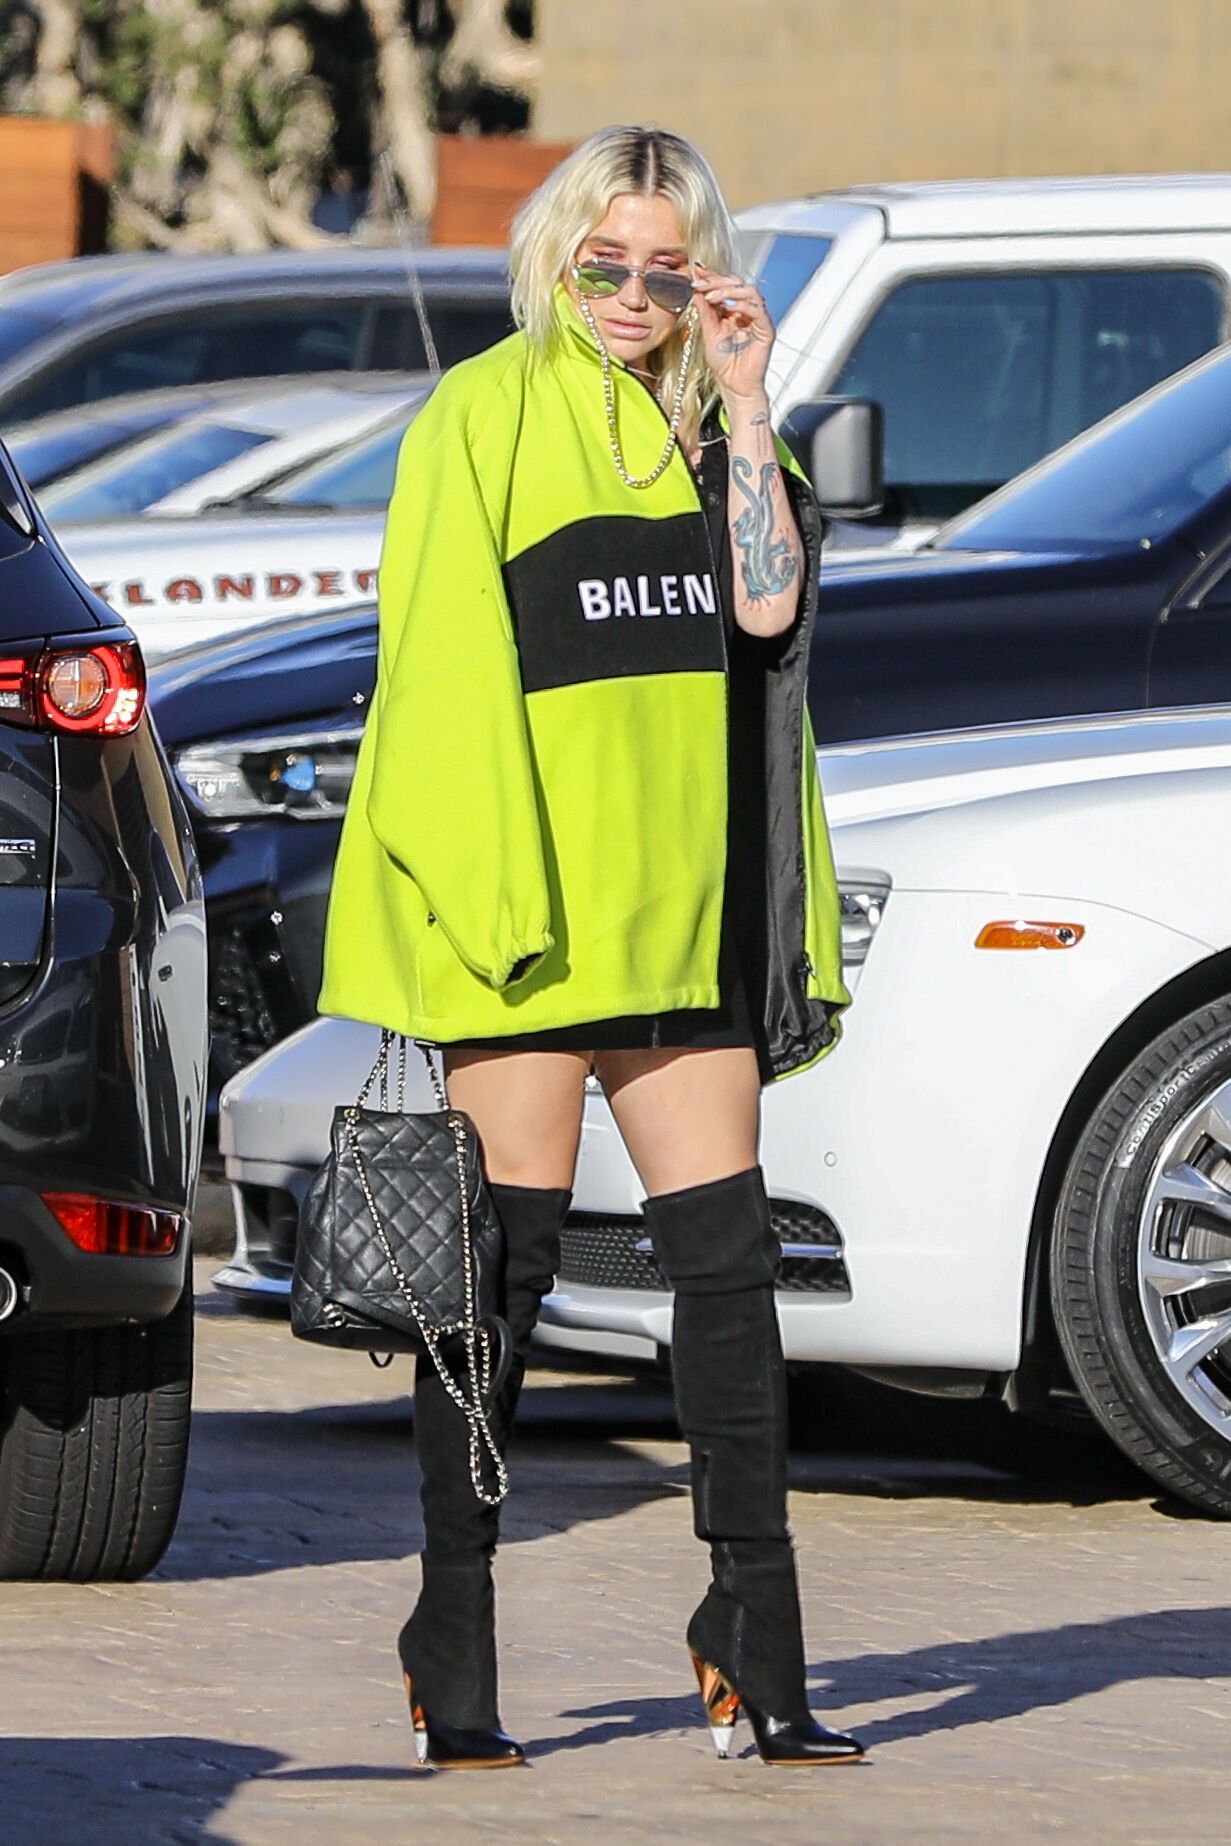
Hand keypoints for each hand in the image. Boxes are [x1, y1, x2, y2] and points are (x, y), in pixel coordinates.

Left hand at [690, 264, 773, 404]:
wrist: (734, 385)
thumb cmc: (724, 363)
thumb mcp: (708, 332)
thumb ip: (705, 311)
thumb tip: (697, 290)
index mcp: (733, 310)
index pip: (725, 286)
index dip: (712, 277)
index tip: (697, 272)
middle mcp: (747, 311)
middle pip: (738, 283)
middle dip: (718, 281)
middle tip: (702, 284)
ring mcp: (758, 319)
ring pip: (750, 291)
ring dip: (729, 290)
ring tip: (713, 296)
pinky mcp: (766, 329)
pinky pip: (758, 310)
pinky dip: (744, 305)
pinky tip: (730, 307)